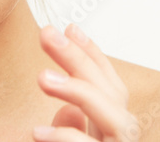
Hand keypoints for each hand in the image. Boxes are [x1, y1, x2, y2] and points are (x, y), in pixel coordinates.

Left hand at [33, 24, 139, 140]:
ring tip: (43, 77)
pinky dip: (68, 137)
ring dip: (79, 91)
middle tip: (47, 34)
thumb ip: (69, 127)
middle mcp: (121, 138)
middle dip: (79, 59)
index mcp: (110, 128)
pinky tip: (38, 132)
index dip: (92, 54)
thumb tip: (68, 109)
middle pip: (111, 92)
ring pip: (118, 120)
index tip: (70, 27)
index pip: (109, 85)